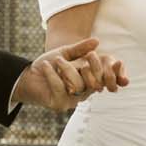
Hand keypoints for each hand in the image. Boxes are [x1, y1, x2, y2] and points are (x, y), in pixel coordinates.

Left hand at [14, 38, 128, 111]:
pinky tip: (46, 66)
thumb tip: (96, 41)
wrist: (26, 76)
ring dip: (67, 69)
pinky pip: (60, 88)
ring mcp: (72, 101)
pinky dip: (52, 75)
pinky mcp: (59, 104)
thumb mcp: (65, 53)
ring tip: (56, 59)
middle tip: (89, 56)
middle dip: (94, 68)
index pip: (108, 80)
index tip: (118, 61)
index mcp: (89, 80)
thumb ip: (81, 48)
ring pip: (78, 85)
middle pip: (96, 83)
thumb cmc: (48, 64)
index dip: (116, 74)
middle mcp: (84, 93)